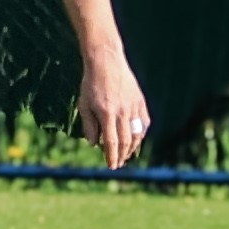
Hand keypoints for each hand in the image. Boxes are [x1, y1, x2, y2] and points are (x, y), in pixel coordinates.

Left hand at [76, 52, 150, 171]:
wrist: (106, 62)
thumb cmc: (91, 84)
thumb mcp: (84, 105)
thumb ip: (89, 126)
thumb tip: (94, 144)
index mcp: (107, 114)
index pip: (111, 142)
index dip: (111, 156)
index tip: (111, 166)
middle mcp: (122, 112)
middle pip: (125, 141)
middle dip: (122, 155)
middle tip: (118, 164)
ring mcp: (133, 106)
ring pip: (137, 133)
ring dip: (132, 147)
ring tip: (126, 155)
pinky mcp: (140, 101)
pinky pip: (144, 122)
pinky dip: (141, 133)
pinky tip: (136, 139)